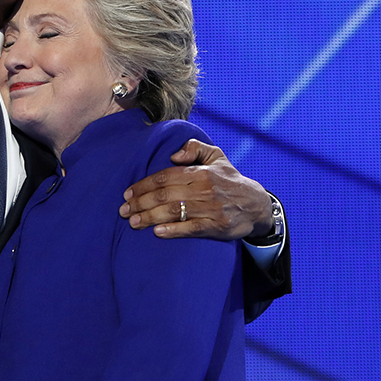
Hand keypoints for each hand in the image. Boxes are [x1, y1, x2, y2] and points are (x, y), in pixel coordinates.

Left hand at [119, 139, 273, 239]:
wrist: (256, 205)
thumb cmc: (229, 180)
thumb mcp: (216, 156)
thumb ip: (194, 148)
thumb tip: (173, 155)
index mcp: (200, 172)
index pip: (165, 177)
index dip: (144, 185)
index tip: (128, 193)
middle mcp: (204, 189)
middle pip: (165, 195)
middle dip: (141, 203)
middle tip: (124, 210)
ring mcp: (210, 209)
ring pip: (174, 212)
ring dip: (150, 217)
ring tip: (133, 222)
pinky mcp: (216, 227)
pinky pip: (191, 228)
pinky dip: (173, 231)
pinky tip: (157, 232)